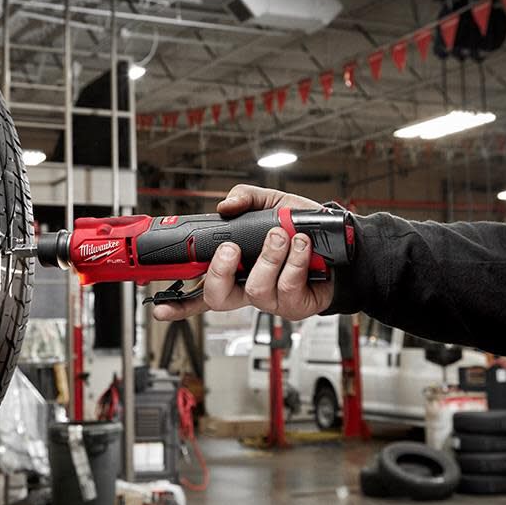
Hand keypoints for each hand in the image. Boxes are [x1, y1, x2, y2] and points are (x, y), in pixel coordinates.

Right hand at [151, 184, 334, 322]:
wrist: (346, 244)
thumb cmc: (306, 229)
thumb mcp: (273, 204)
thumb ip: (247, 198)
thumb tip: (226, 206)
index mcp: (237, 268)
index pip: (200, 288)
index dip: (178, 302)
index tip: (159, 306)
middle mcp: (249, 287)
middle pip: (217, 298)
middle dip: (220, 272)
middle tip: (231, 249)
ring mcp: (272, 299)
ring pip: (256, 290)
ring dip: (268, 257)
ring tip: (281, 236)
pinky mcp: (295, 305)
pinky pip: (287, 287)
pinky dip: (295, 261)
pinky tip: (302, 245)